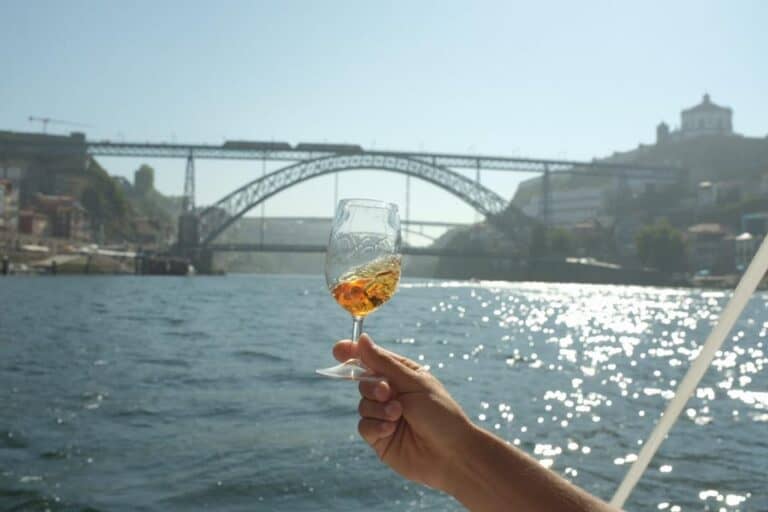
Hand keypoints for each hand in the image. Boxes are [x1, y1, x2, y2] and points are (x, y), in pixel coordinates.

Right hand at [333, 334, 473, 489]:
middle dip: (372, 386)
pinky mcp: (380, 438)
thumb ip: (383, 363)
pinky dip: (376, 426)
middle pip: (363, 381)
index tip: (338, 349)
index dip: (354, 353)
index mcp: (403, 375)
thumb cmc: (441, 414)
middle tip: (387, 392)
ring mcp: (385, 417)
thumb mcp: (414, 382)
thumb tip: (362, 339)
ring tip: (398, 415)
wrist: (452, 455)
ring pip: (362, 404)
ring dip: (378, 408)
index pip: (374, 360)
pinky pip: (364, 426)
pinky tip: (391, 429)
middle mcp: (392, 394)